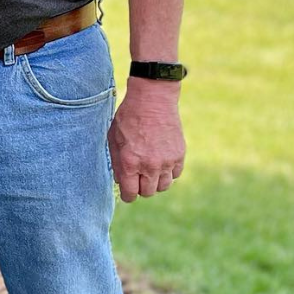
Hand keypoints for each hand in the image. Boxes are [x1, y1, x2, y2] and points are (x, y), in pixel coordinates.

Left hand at [108, 82, 184, 201]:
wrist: (153, 99)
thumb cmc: (129, 116)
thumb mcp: (113, 138)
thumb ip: (116, 163)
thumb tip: (121, 182)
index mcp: (130, 162)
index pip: (131, 194)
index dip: (128, 195)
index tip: (128, 191)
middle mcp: (149, 165)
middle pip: (148, 192)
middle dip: (141, 187)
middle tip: (138, 176)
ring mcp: (167, 161)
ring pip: (163, 186)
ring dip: (155, 181)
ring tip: (150, 168)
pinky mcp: (179, 155)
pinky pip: (175, 175)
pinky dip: (168, 172)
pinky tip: (161, 160)